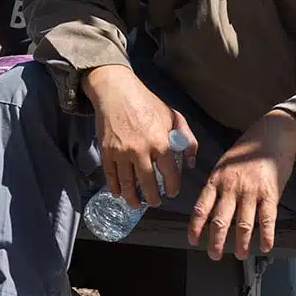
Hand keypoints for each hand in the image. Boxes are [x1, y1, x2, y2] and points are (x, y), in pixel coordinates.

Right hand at [85, 65, 197, 206]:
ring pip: (127, 183)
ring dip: (132, 197)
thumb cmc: (147, 103)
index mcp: (160, 142)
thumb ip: (188, 140)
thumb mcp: (175, 117)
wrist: (116, 91)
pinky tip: (118, 193)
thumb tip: (190, 163)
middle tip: (155, 202)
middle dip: (152, 198)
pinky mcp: (106, 150)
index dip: (172, 187)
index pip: (170, 174)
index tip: (172, 193)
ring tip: (136, 203)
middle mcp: (141, 150)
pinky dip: (114, 187)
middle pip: (147, 183)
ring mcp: (121, 152)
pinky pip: (110, 174)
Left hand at [189, 111, 295, 259]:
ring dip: (241, 243)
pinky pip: (267, 218)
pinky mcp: (270, 193)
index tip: (192, 241)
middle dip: (216, 241)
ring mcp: (251, 191)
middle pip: (220, 220)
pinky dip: (266, 235)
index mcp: (215, 180)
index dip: (195, 227)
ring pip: (244, 223)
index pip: (201, 208)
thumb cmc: (244, 153)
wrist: (270, 137)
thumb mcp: (222, 166)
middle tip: (214, 255)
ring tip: (240, 255)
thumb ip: (215, 186)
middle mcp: (230, 187)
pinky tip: (265, 246)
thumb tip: (207, 209)